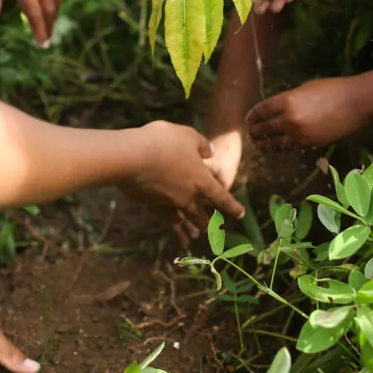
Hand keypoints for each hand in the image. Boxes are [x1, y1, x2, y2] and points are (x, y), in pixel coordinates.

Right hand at [119, 122, 244, 229]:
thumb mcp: (188, 135)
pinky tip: (168, 223)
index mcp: (201, 181)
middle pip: (201, 216)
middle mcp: (186, 197)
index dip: (232, 207)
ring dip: (188, 229)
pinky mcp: (149, 204)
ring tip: (192, 238)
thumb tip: (211, 151)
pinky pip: (163, 217)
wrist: (132, 157)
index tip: (240, 214)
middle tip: (211, 229)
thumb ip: (201, 144)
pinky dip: (169, 224)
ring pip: (181, 220)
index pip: (222, 198)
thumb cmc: (164, 142)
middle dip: (207, 223)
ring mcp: (167, 203)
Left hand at [247, 77, 370, 148]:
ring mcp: (299, 134)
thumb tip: (277, 108)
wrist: (356, 103)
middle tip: (251, 133)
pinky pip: (290, 148)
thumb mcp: (304, 88)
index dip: (253, 116)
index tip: (248, 119)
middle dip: (255, 131)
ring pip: (275, 143)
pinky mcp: (310, 144)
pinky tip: (278, 146)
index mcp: (286, 101)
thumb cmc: (332, 89)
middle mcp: (289, 120)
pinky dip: (281, 147)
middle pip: (265, 129)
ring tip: (259, 143)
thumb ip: (288, 99)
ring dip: (265, 143)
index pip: (262, 111)